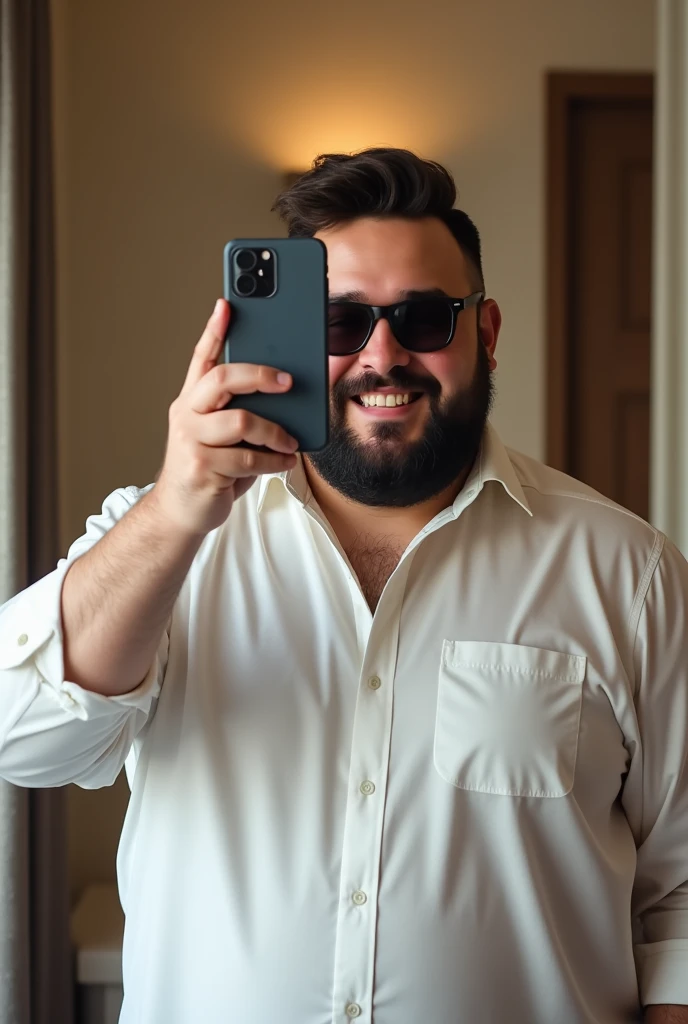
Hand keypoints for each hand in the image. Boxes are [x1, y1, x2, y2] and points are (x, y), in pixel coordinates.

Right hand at [151, 299, 298, 536]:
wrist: (180, 511)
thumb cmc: (209, 468)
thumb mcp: (220, 435)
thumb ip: (239, 412)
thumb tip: (285, 396)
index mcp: (191, 401)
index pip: (201, 358)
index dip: (214, 330)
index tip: (228, 305)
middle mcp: (187, 414)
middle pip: (222, 379)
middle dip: (260, 375)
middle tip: (288, 382)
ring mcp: (192, 441)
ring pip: (242, 421)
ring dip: (275, 432)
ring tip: (290, 442)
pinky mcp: (202, 468)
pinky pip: (248, 458)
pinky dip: (273, 461)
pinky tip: (284, 462)